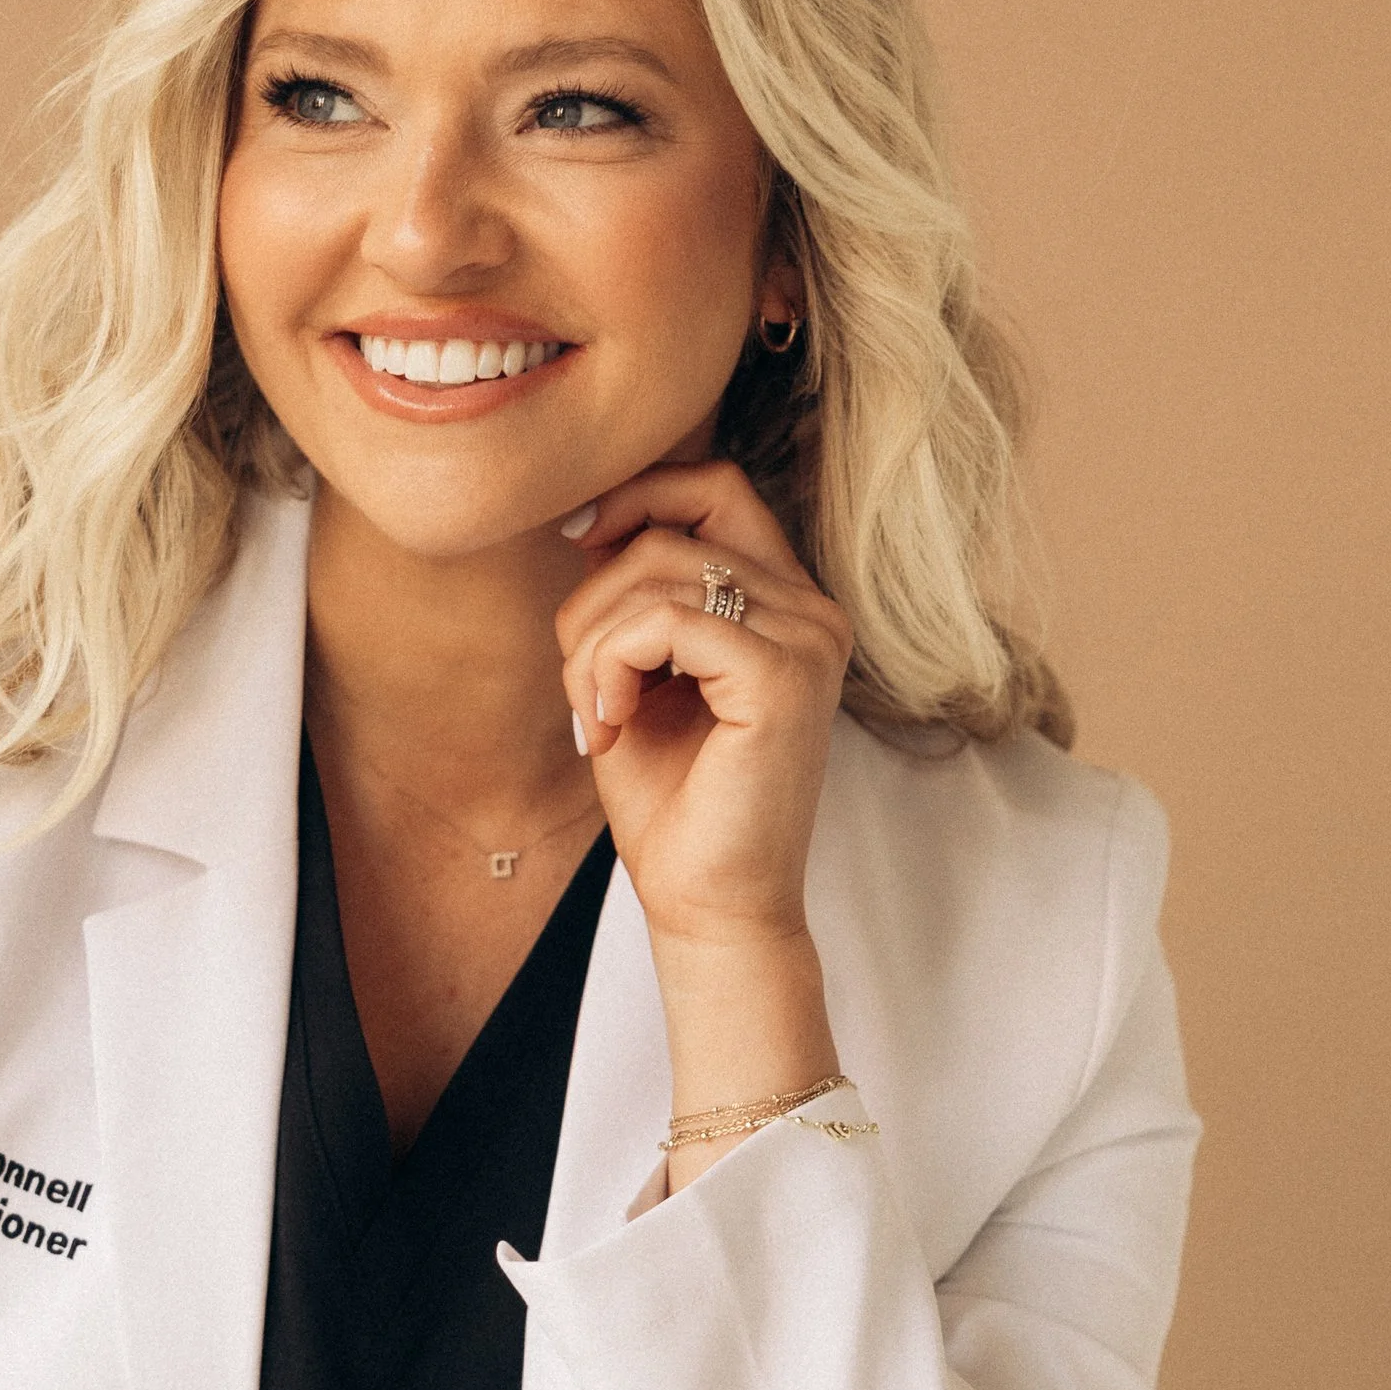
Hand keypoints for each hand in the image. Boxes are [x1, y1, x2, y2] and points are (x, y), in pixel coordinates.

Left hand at [555, 463, 848, 1171]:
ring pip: (661, 571)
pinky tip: (609, 723)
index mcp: (789, 603)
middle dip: (596, 594)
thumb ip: (634, 596)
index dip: (640, 494)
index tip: (577, 541)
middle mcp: (813, 611)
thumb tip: (589, 519)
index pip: (717, 485)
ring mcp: (808, 640)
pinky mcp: (783, 676)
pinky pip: (668, 620)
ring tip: (595, 714)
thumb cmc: (674, 800)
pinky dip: (612, 664)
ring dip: (594, 642)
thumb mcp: (641, 673)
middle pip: (676, 525)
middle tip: (582, 682)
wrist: (708, 903)